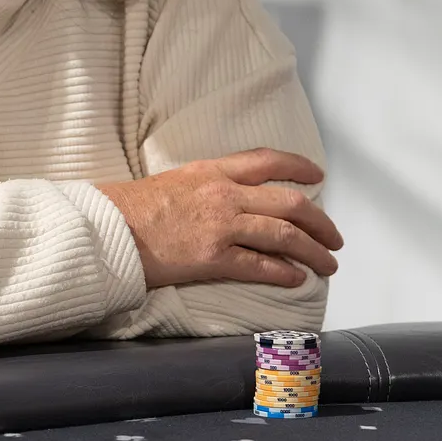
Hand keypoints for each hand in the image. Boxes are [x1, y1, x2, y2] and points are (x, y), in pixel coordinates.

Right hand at [96, 148, 341, 289]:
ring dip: (314, 252)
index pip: (267, 161)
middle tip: (334, 238)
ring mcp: (221, 226)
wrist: (108, 228)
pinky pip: (261, 265)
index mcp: (212, 170)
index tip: (318, 176)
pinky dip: (285, 273)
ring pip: (285, 236)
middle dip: (321, 222)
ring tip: (327, 264)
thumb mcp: (175, 180)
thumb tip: (234, 196)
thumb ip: (208, 184)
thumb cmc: (132, 207)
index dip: (299, 167)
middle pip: (289, 203)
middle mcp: (223, 194)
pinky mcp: (213, 258)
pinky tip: (297, 279)